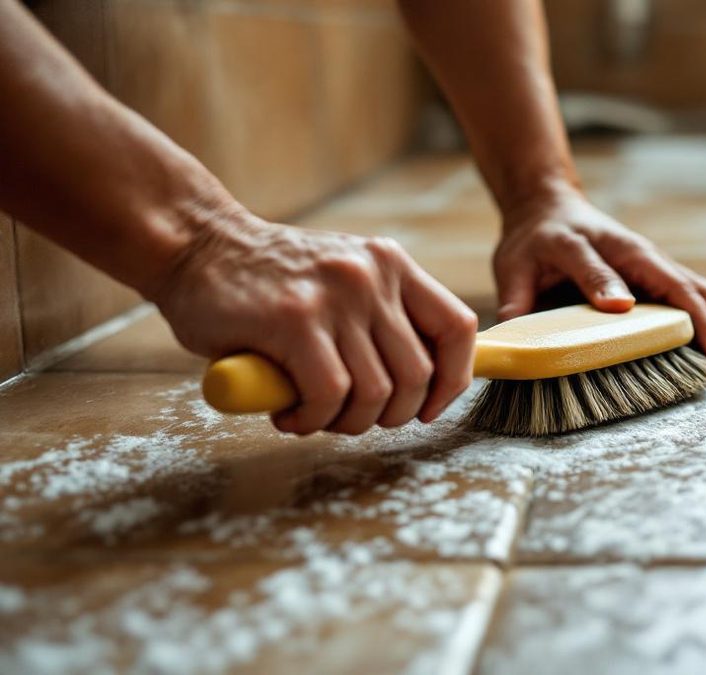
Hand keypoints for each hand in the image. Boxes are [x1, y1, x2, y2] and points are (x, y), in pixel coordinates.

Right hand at [151, 211, 477, 434]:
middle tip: (351, 418)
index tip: (427, 408)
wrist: (195, 245)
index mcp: (392, 264)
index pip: (458, 328)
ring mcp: (336, 297)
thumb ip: (380, 320)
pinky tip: (288, 413)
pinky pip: (330, 395)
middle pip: (417, 375)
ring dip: (346, 423)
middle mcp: (372, 276)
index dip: (452, 381)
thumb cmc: (268, 280)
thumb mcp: (342, 281)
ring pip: (376, 393)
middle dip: (390, 416)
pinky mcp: (294, 320)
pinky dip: (312, 419)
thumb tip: (420, 386)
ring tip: (313, 415)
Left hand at [493, 189, 705, 368]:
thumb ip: (522, 295)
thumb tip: (519, 330)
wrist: (546, 207)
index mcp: (614, 251)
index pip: (654, 284)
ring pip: (697, 292)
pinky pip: (689, 295)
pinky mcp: (653, 275)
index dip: (682, 319)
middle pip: (690, 289)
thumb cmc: (533, 237)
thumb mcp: (520, 262)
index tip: (690, 343)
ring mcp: (651, 265)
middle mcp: (643, 256)